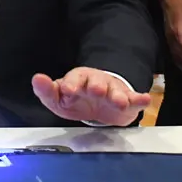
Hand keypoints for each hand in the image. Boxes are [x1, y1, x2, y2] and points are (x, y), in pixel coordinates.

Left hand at [31, 67, 150, 126]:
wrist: (98, 103)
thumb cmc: (76, 98)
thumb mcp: (58, 99)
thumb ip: (47, 91)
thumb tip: (37, 79)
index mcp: (78, 79)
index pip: (74, 77)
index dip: (71, 83)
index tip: (67, 89)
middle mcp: (96, 82)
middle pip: (97, 82)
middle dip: (96, 86)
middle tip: (96, 91)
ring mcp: (113, 91)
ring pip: (116, 91)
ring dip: (117, 96)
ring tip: (119, 101)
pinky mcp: (127, 101)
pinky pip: (135, 99)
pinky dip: (140, 99)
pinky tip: (144, 99)